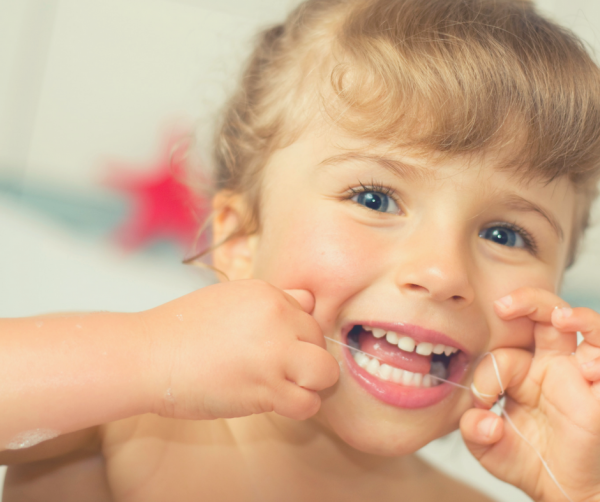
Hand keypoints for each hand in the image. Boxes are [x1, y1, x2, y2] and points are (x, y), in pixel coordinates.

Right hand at [143, 280, 338, 420]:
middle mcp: (276, 318)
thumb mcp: (229, 299)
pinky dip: (299, 406)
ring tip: (287, 387)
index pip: (309, 313)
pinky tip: (277, 402)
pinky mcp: (266, 388)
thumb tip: (308, 301)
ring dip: (311, 383)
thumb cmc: (181, 330)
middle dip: (305, 356)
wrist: (148, 356)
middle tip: (279, 370)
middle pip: (320, 340)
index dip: (296, 335)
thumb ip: (271, 300)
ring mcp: (274, 352)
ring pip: (325, 372)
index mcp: (267, 293)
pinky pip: (308, 403)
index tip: (277, 349)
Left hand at [460, 287, 599, 501]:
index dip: (487, 374)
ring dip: (575, 315)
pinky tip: (587, 362)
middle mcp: (551, 365)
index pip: (504, 353)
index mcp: (522, 370)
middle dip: (527, 301)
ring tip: (559, 316)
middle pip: (545, 316)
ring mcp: (580, 376)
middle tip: (502, 305)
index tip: (480, 402)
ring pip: (585, 327)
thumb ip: (474, 430)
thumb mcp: (487, 445)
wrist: (560, 490)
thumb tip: (484, 420)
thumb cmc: (525, 460)